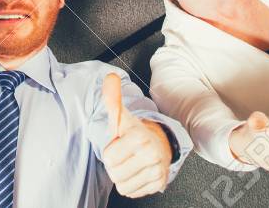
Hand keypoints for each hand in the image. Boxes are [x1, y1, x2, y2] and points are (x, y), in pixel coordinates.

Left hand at [100, 73, 172, 197]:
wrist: (159, 143)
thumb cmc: (135, 132)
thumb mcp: (121, 116)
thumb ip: (112, 98)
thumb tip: (109, 77)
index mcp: (139, 137)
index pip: (108, 158)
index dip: (110, 152)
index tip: (120, 144)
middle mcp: (151, 154)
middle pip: (115, 174)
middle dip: (116, 165)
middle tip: (125, 154)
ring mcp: (156, 170)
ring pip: (123, 185)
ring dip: (123, 176)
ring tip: (130, 162)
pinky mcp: (158, 183)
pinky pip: (132, 192)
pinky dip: (132, 184)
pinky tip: (137, 171)